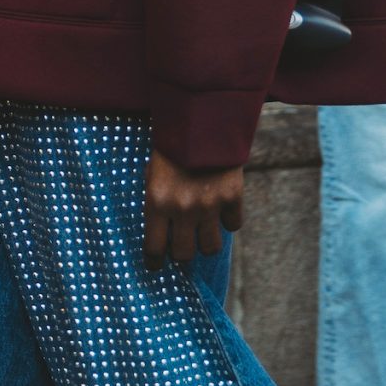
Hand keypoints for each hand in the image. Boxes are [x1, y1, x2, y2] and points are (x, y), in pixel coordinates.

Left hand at [144, 152, 244, 267]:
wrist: (202, 120)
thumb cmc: (171, 148)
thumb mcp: (153, 174)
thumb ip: (157, 204)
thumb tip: (161, 236)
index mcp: (157, 203)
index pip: (154, 248)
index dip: (155, 262)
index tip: (156, 266)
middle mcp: (183, 209)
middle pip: (184, 255)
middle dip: (181, 255)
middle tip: (181, 250)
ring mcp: (209, 205)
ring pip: (210, 248)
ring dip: (205, 243)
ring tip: (203, 235)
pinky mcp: (232, 197)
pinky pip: (233, 225)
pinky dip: (228, 221)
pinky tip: (222, 213)